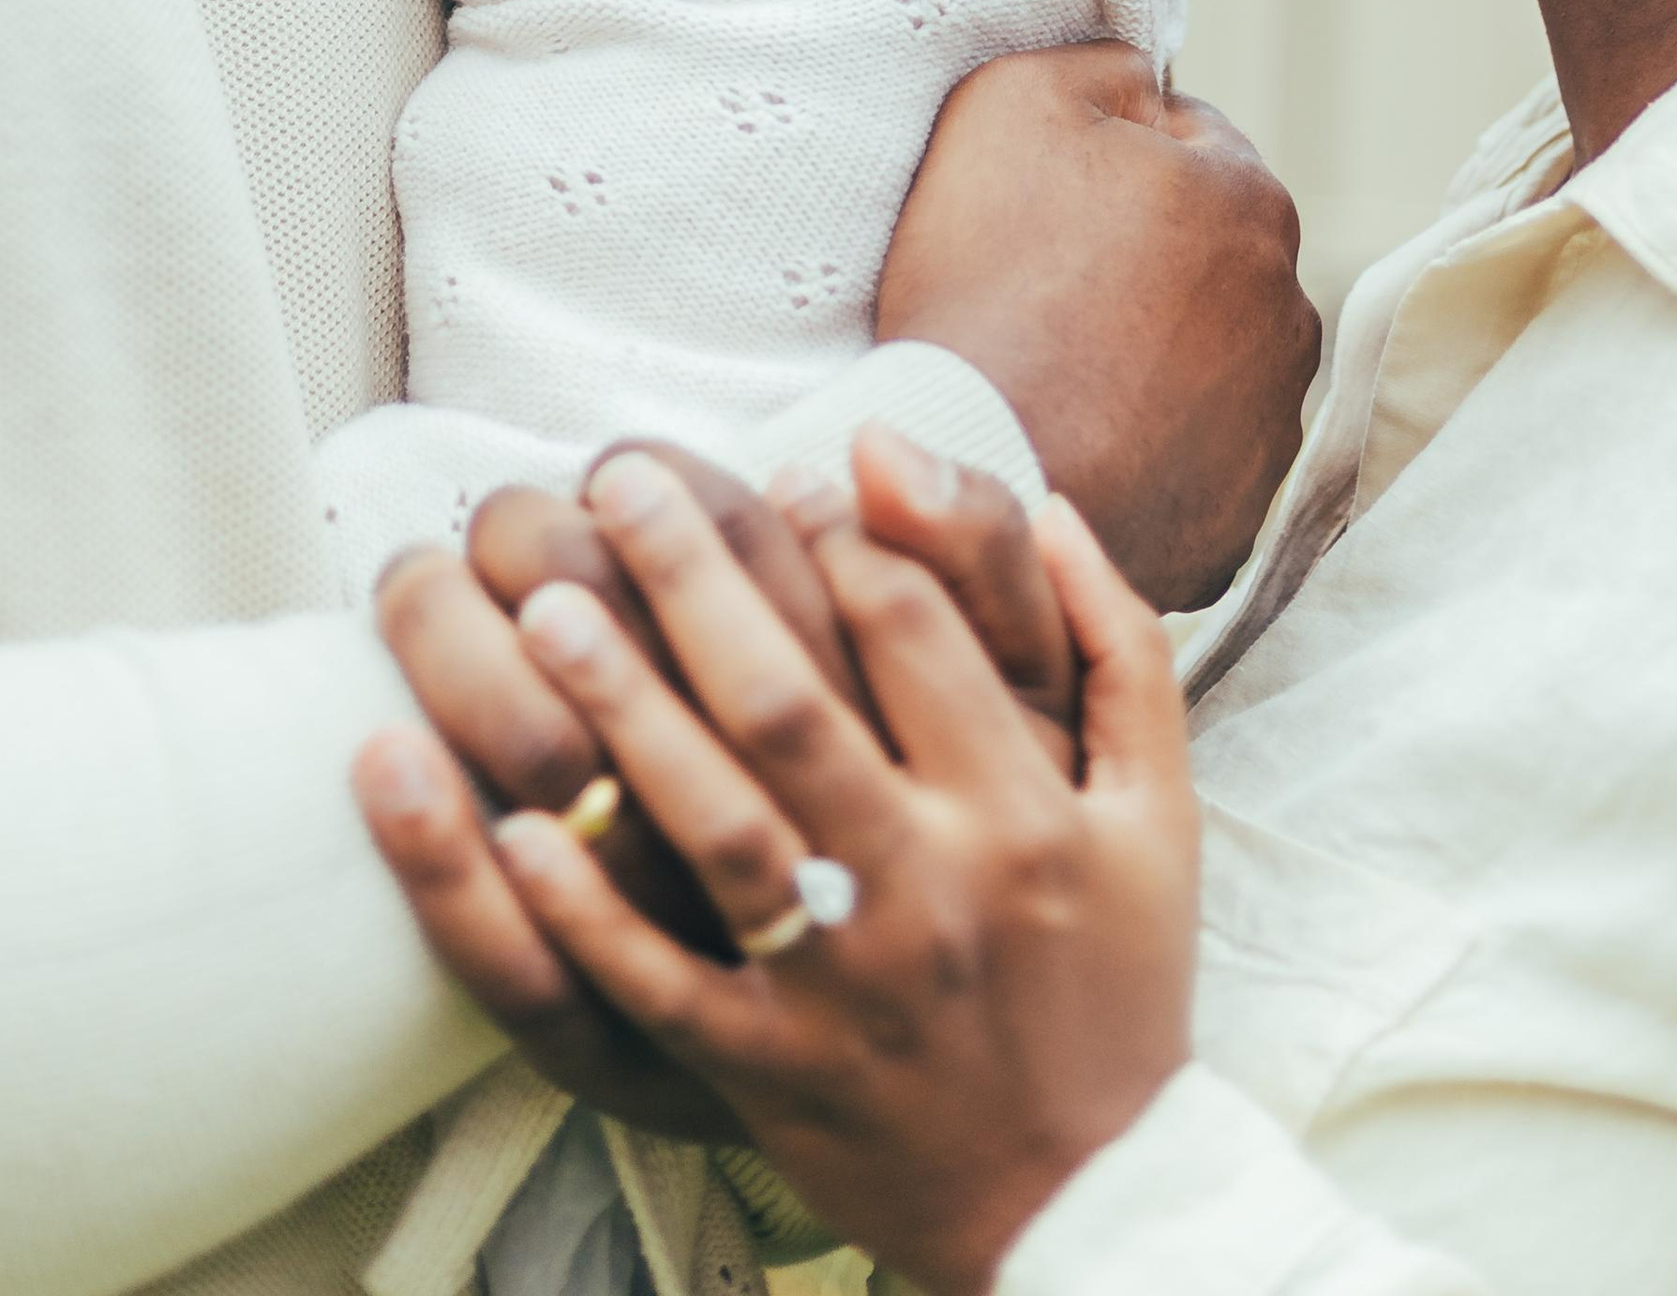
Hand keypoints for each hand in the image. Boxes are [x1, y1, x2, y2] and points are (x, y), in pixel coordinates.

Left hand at [480, 449, 1199, 1295]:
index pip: (919, 634)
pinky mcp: (770, 1076)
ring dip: (625, 710)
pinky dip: (586, 911)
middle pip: (793, 706)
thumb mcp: (1160, 815)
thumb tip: (1051, 504)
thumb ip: (1119, 649)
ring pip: (718, 826)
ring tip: (546, 607)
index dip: (845, 536)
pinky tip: (516, 828)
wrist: (1091, 1209)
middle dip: (699, 583)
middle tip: (621, 484)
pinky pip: (661, 986)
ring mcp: (842, 988)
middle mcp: (930, 888)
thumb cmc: (1118, 991)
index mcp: (1022, 812)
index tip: (784, 468)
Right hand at [878, 43, 1319, 606]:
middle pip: (1206, 252)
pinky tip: (1078, 441)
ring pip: (1207, 355)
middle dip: (1141, 258)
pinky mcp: (1239, 515)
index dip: (1106, 159)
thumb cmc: (987, 279)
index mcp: (1250, 197)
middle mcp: (1289, 307)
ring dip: (1152, 353)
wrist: (975, 471)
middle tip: (1041, 289)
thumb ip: (1099, 63)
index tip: (1044, 202)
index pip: (1188, 141)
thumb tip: (1143, 76)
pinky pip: (1192, 455)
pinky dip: (1148, 444)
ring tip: (1057, 374)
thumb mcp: (1012, 102)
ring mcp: (1273, 421)